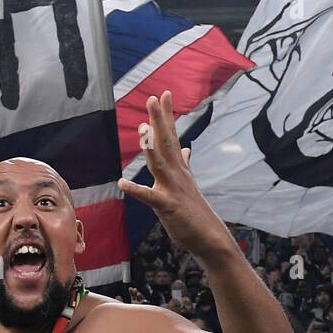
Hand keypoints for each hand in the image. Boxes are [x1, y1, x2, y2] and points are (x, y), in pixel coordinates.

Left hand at [118, 92, 228, 258]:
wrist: (210, 237)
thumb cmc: (196, 212)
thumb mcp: (189, 184)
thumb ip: (185, 165)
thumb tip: (186, 149)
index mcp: (179, 168)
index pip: (172, 136)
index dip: (167, 116)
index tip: (163, 94)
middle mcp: (177, 174)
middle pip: (166, 143)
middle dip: (160, 121)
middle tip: (153, 98)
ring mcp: (172, 189)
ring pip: (159, 163)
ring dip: (150, 147)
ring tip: (142, 129)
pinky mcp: (168, 206)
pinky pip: (149, 197)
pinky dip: (136, 190)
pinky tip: (122, 183)